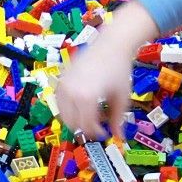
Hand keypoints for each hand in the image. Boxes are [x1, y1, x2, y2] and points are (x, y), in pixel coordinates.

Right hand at [55, 1, 158, 139]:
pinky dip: (69, 108)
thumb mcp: (121, 97)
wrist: (110, 45)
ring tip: (90, 115)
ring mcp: (63, 86)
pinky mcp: (60, 80)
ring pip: (64, 114)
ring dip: (76, 119)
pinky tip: (82, 105)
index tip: (105, 132)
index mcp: (86, 98)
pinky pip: (60, 102)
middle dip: (86, 128)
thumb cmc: (119, 70)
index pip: (87, 126)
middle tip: (98, 125)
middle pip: (73, 123)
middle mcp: (71, 93)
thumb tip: (119, 137)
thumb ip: (118, 119)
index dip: (97, 132)